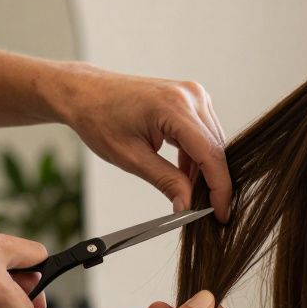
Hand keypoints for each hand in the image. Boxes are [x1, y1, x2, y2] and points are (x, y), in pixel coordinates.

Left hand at [52, 65, 230, 220]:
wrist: (85, 92)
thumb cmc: (99, 119)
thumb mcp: (131, 158)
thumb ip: (166, 181)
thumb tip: (188, 207)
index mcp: (175, 107)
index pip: (211, 154)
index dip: (220, 188)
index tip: (221, 215)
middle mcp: (191, 96)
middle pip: (216, 149)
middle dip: (212, 182)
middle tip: (201, 211)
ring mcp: (193, 95)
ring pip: (213, 143)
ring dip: (204, 170)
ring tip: (187, 192)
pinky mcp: (190, 99)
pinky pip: (203, 134)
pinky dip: (196, 156)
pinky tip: (183, 174)